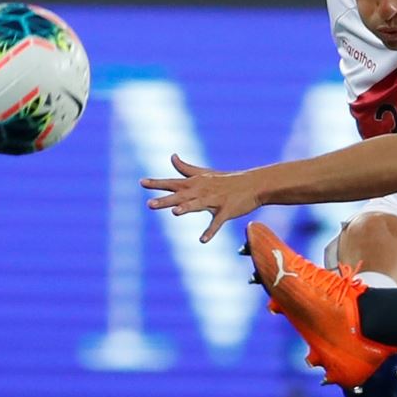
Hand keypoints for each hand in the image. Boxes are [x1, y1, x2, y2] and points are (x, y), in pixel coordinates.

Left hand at [140, 154, 262, 243]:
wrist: (254, 184)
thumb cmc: (228, 180)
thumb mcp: (205, 173)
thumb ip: (186, 168)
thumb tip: (172, 157)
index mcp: (195, 183)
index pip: (173, 183)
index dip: (157, 183)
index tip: (141, 182)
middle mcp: (202, 191)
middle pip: (181, 196)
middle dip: (166, 200)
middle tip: (149, 205)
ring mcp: (215, 200)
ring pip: (198, 205)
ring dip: (186, 208)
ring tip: (175, 213)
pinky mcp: (227, 211)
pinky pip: (217, 222)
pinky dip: (210, 231)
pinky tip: (202, 240)